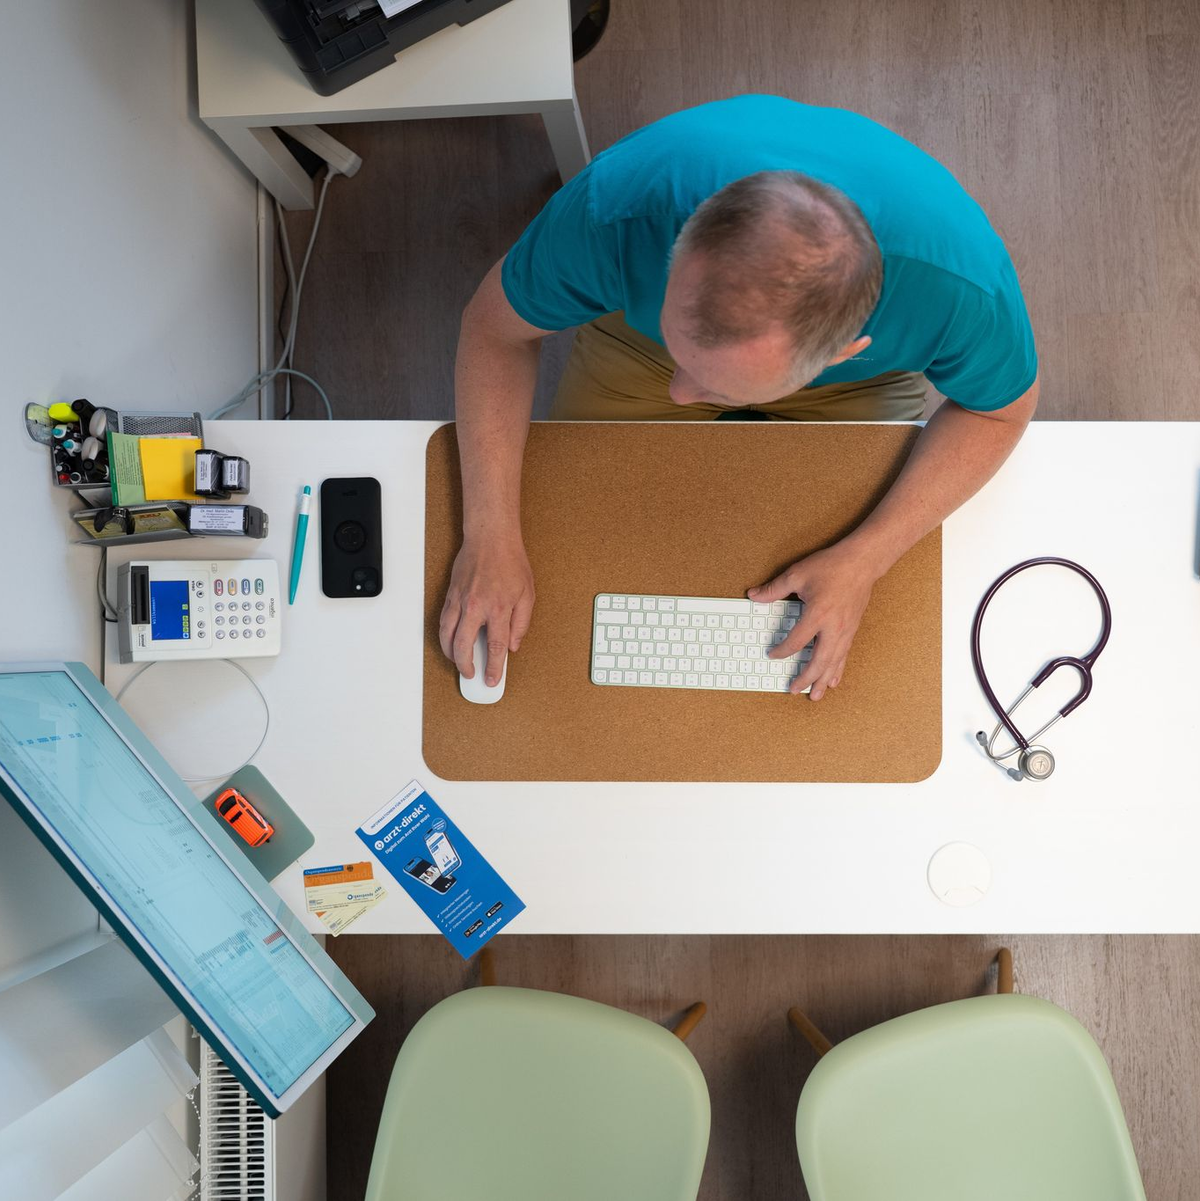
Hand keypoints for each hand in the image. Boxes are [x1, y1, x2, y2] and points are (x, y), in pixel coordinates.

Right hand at [439, 532, 534, 685]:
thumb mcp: (527, 594)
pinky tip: (450, 641)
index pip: (495, 646)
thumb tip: (513, 645)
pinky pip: (442, 621)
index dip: (493, 667)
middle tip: (471, 674)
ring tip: (458, 662)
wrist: (490, 538)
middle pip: (464, 646)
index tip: (491, 678)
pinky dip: (444, 636)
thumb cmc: (510, 562)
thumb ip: (521, 623)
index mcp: (499, 608)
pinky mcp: (451, 595)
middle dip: (466, 666)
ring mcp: (460, 601)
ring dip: (451, 653)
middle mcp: (476, 607)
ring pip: (447, 636)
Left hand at [750, 540, 881, 700]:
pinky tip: (833, 681)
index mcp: (817, 614)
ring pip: (833, 663)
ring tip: (815, 696)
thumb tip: (753, 596)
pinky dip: (837, 670)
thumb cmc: (831, 566)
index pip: (796, 641)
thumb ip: (774, 589)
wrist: (862, 562)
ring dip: (822, 681)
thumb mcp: (797, 574)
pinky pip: (844, 656)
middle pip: (819, 661)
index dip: (782, 651)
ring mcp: (845, 631)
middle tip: (793, 689)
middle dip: (806, 678)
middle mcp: (833, 627)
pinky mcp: (852, 631)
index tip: (772, 655)